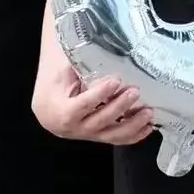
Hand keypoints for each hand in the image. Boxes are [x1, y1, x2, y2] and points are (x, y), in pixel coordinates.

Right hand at [31, 43, 153, 143]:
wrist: (45, 99)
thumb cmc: (53, 79)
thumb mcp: (62, 68)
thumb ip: (81, 64)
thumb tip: (110, 52)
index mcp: (56, 110)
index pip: (80, 105)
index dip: (99, 95)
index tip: (116, 80)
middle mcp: (69, 128)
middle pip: (98, 121)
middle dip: (119, 107)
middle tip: (135, 91)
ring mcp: (83, 135)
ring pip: (109, 136)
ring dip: (131, 125)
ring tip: (148, 112)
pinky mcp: (94, 137)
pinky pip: (115, 140)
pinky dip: (133, 135)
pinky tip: (147, 126)